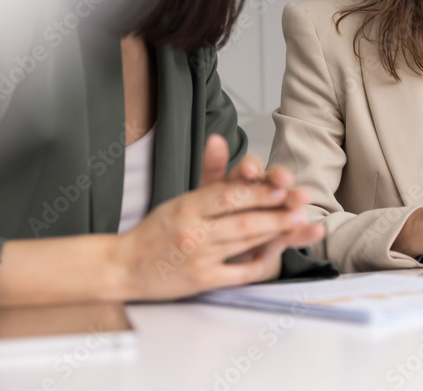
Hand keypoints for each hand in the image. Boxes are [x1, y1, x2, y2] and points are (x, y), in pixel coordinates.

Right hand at [115, 135, 323, 299]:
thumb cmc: (156, 231)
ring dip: (275, 234)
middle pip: (241, 221)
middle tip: (300, 207)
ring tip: (298, 225)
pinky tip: (276, 254)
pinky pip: (238, 272)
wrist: (123, 266)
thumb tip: (220, 141)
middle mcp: (193, 232)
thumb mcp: (179, 199)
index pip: (227, 196)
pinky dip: (259, 264)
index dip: (256, 193)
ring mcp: (199, 258)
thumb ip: (207, 177)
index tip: (280, 189)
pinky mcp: (202, 280)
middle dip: (275, 214)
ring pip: (244, 243)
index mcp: (187, 207)